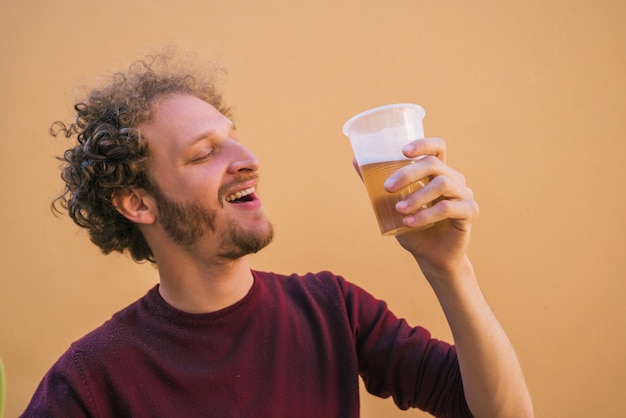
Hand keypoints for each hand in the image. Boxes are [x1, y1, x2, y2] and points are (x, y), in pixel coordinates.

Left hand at [383, 138, 478, 279]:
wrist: (432, 257)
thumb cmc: (413, 228)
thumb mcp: (391, 205)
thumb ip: (377, 184)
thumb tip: (355, 161)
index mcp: (438, 173)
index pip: (437, 148)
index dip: (423, 144)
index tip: (403, 151)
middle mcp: (454, 180)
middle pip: (434, 164)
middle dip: (408, 173)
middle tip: (387, 188)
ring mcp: (464, 195)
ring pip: (442, 184)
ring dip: (416, 197)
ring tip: (399, 210)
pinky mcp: (470, 212)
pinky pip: (448, 207)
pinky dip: (426, 214)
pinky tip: (410, 223)